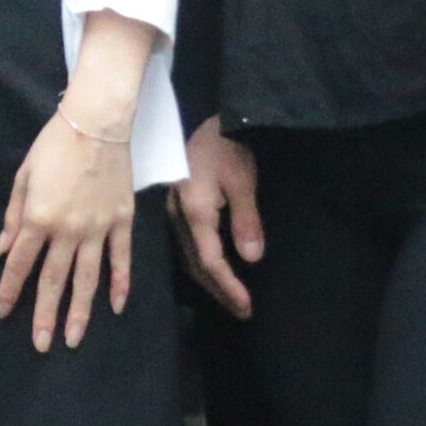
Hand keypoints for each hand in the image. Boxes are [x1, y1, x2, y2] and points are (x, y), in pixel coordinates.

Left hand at [0, 101, 137, 350]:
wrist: (97, 123)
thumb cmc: (54, 145)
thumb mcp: (23, 177)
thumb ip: (14, 216)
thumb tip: (2, 250)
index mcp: (39, 219)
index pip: (20, 264)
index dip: (9, 290)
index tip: (3, 313)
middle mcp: (68, 231)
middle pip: (53, 281)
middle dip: (45, 315)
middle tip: (42, 345)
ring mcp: (98, 229)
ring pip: (87, 279)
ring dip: (79, 311)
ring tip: (73, 338)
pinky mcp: (122, 222)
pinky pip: (121, 259)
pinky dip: (120, 283)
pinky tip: (116, 306)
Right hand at [178, 118, 265, 318]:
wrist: (194, 114)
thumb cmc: (221, 144)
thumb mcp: (241, 179)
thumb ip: (246, 220)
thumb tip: (252, 258)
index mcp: (196, 215)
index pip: (212, 263)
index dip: (229, 287)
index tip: (247, 307)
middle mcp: (179, 219)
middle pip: (196, 266)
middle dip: (219, 291)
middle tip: (241, 311)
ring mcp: (174, 212)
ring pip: (188, 258)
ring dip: (210, 280)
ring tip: (229, 295)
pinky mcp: (176, 205)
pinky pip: (187, 245)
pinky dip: (202, 264)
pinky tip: (213, 266)